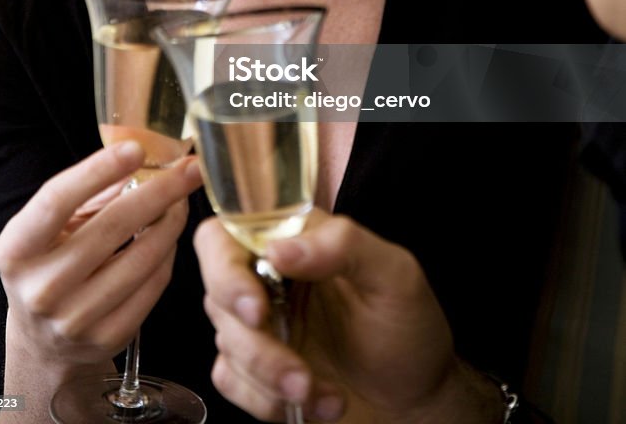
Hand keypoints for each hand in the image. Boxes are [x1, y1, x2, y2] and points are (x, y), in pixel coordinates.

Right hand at [0, 142, 200, 379]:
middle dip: (160, 191)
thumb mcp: (56, 226)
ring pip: (142, 258)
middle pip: (112, 226)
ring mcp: (74, 319)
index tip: (136, 148)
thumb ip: (95, 192)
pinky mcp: (107, 338)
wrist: (43, 341)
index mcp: (16, 250)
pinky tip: (171, 237)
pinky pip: (153, 286)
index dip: (98, 170)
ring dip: (172, 222)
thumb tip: (146, 160)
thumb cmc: (52, 264)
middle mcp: (40, 287)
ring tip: (182, 201)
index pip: (56, 201)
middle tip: (189, 169)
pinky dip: (169, 254)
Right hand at [195, 210, 501, 422]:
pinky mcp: (255, 368)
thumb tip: (279, 246)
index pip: (228, 234)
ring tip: (317, 389)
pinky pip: (230, 380)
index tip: (256, 307)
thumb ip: (343, 244)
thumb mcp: (394, 274)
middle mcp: (268, 275)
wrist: (416, 399)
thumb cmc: (409, 327)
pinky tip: (316, 399)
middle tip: (297, 370)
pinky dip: (268, 400)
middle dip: (254, 343)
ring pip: (225, 342)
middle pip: (217, 293)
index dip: (224, 267)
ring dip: (270, 376)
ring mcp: (260, 323)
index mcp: (294, 239)